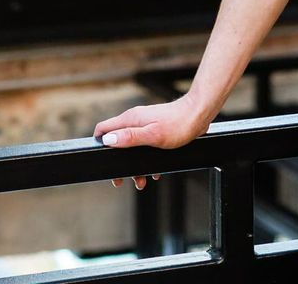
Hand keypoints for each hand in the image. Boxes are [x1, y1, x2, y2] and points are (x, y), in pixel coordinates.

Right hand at [93, 98, 211, 190]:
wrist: (199, 115)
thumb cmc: (178, 124)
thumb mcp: (152, 135)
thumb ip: (130, 137)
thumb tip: (108, 140)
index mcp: (130, 119)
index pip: (104, 129)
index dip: (99, 145)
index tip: (103, 161)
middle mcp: (135, 120)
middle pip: (116, 142)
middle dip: (118, 163)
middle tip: (121, 181)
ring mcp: (145, 124)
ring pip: (131, 147)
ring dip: (134, 166)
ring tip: (141, 181)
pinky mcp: (155, 129)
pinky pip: (144, 147)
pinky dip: (145, 160)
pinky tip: (154, 172)